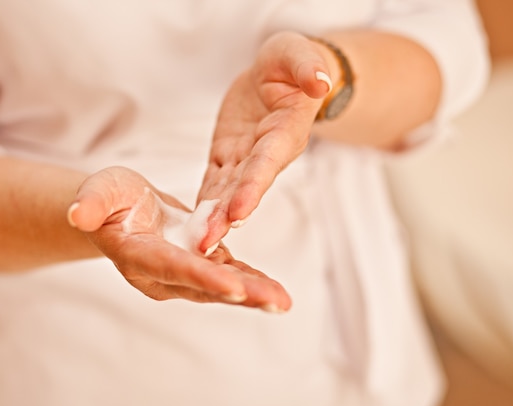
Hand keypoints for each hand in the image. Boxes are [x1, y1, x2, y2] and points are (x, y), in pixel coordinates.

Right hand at [68, 166, 291, 311]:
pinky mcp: (199, 265)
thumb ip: (92, 202)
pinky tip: (275, 291)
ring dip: (253, 293)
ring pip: (221, 285)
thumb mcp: (99, 190)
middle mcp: (162, 273)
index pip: (174, 267)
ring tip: (283, 302)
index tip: (235, 286)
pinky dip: (252, 283)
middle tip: (276, 302)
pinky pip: (228, 275)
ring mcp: (182, 273)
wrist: (121, 212)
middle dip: (242, 293)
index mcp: (139, 255)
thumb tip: (76, 213)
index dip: (204, 276)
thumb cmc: (109, 198)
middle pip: (204, 285)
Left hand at [198, 31, 332, 249]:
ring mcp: (246, 159)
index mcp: (284, 131)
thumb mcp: (297, 53)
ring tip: (197, 245)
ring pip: (227, 192)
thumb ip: (306, 66)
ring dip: (213, 218)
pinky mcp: (228, 157)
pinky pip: (215, 182)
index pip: (266, 162)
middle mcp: (266, 153)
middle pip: (245, 188)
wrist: (280, 77)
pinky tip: (193, 227)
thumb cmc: (291, 63)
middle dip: (226, 216)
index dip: (252, 187)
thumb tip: (319, 83)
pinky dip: (205, 204)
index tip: (238, 213)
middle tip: (207, 244)